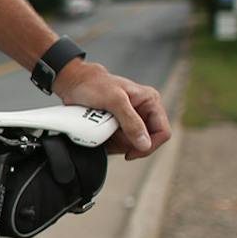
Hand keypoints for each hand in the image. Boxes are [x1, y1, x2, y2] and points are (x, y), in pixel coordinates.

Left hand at [56, 62, 171, 159]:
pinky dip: (111, 144)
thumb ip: (131, 122)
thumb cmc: (94, 85)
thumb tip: (145, 144)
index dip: (149, 146)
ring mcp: (133, 120)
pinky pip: (121, 144)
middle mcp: (144, 111)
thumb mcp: (114, 101)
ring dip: (118, 144)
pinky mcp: (121, 126)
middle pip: (146, 142)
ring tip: (104, 131)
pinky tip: (101, 134)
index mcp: (150, 101)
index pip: (162, 132)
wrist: (74, 84)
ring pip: (133, 145)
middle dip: (128, 144)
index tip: (129, 153)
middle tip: (111, 135)